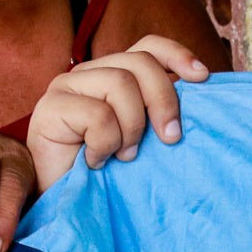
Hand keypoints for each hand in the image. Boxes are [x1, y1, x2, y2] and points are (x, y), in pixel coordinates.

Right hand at [27, 37, 212, 192]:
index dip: (177, 55)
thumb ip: (158, 112)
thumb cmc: (106, 174)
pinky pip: (98, 115)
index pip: (147, 46)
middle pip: (139, 63)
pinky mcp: (50, 107)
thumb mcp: (142, 138)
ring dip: (131, 128)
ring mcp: (66, 86)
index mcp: (112, 74)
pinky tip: (95, 161)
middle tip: (170, 139)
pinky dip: (105, 144)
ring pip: (120, 84)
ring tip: (123, 155)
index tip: (202, 78)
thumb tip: (197, 93)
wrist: (64, 204)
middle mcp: (89, 73)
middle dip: (163, 100)